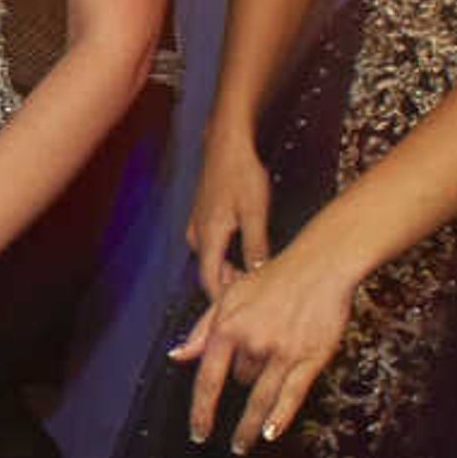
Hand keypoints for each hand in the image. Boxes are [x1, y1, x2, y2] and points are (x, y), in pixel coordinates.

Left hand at [171, 232, 357, 450]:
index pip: (208, 379)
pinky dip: (280, 417)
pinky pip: (292, 395)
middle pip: (241, 382)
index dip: (201, 411)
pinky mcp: (311, 357)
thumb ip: (202, 329)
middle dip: (244, 381)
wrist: (320, 267)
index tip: (198, 434)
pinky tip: (271, 433)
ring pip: (262, 396)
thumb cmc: (273, 279)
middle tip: (254, 374)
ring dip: (252, 424)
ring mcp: (283, 352)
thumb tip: (177, 356)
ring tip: (244, 444)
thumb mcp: (229, 296)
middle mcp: (252, 342)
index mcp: (228, 327)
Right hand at [184, 130, 273, 300]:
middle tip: (251, 302)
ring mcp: (198, 224)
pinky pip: (211, 247)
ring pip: (211, 260)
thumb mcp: (254, 212)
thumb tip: (259, 274)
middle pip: (209, 273)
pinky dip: (224, 258)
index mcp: (208, 236)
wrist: (226, 143)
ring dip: (227, 273)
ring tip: (251, 284)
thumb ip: (256, 246)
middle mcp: (197, 233)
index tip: (239, 314)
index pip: (209, 281)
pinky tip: (242, 259)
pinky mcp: (203, 216)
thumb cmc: (240, 172)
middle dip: (227, 289)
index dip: (223, 301)